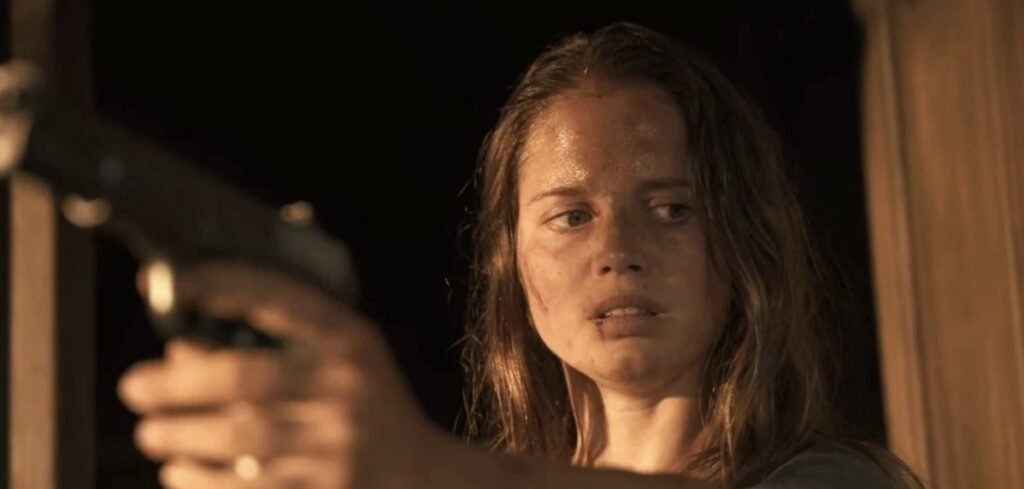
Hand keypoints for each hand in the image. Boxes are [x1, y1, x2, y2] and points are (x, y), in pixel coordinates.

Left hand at [117, 260, 447, 487]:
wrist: (424, 477)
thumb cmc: (372, 407)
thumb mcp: (344, 358)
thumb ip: (279, 342)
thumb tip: (180, 347)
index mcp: (350, 342)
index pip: (281, 300)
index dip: (225, 285)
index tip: (178, 284)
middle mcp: (345, 388)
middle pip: (244, 378)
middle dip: (176, 382)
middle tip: (134, 386)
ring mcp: (337, 444)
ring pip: (239, 438)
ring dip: (180, 435)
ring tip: (151, 433)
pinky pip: (247, 488)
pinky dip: (199, 480)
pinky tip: (178, 472)